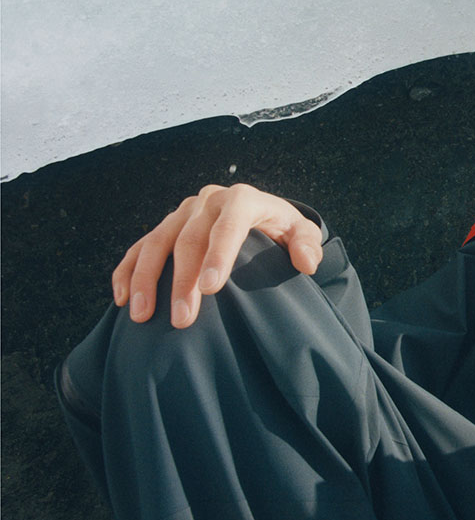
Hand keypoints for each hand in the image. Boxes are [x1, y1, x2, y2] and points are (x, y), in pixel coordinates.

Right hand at [112, 184, 322, 328]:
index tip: (210, 290)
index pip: (228, 226)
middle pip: (188, 240)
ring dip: (145, 280)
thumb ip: (307, 244)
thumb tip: (306, 262)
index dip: (218, 256)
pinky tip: (122, 299)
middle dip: (182, 281)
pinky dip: (128, 271)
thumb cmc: (282, 229)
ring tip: (143, 316)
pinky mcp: (165, 225)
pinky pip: (140, 247)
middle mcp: (208, 201)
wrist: (260, 214)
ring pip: (157, 243)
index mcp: (242, 200)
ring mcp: (182, 212)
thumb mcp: (301, 232)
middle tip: (183, 319)